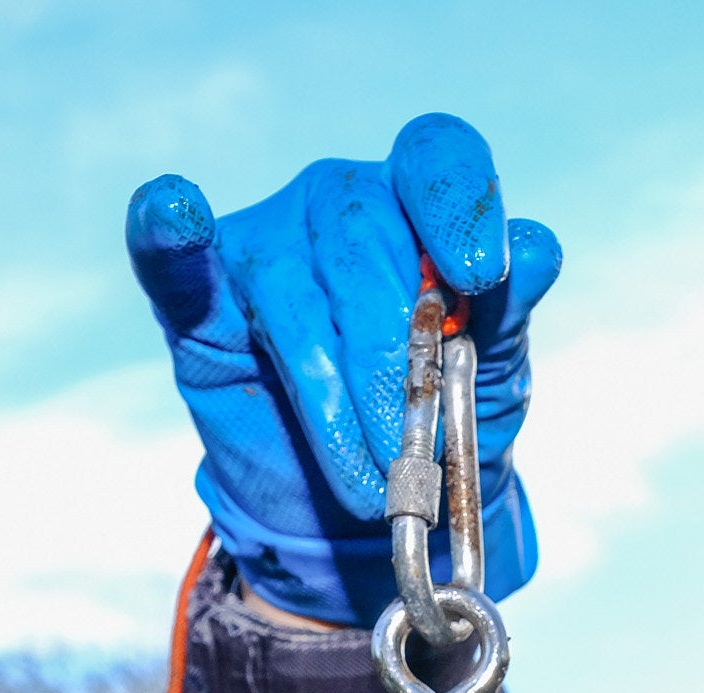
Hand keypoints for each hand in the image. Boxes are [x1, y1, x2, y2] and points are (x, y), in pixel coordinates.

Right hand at [126, 114, 561, 626]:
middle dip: (394, 354)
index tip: (480, 275)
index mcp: (419, 205)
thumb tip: (536, 249)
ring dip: (334, 400)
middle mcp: (341, 206)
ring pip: (295, 295)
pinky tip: (173, 208)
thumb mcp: (490, 378)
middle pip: (364, 236)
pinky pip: (175, 261)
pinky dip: (167, 232)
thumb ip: (510, 312)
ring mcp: (267, 247)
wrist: (363, 522)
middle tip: (413, 451)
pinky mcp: (200, 304)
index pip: (437, 158)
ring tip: (367, 481)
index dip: (459, 202)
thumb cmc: (434, 427)